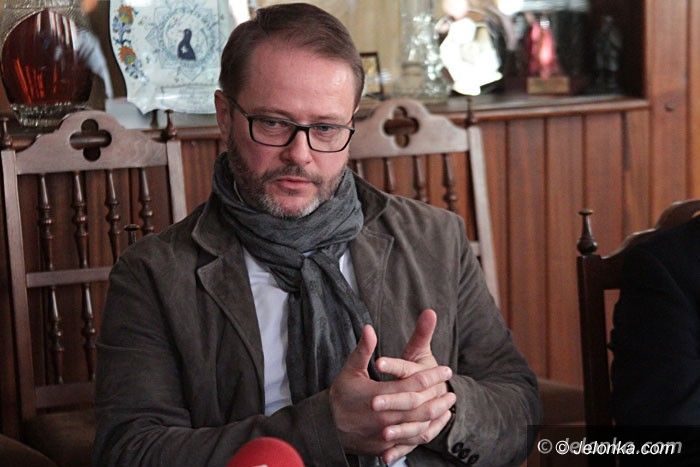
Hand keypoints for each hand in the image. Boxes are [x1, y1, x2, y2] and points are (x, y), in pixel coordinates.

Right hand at [329, 324, 453, 456]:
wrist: (326, 427)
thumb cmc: (340, 396)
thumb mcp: (350, 370)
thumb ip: (363, 350)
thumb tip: (369, 328)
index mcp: (379, 395)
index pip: (413, 384)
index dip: (432, 376)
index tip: (446, 369)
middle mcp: (385, 416)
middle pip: (421, 407)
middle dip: (439, 396)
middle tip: (452, 389)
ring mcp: (386, 433)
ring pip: (419, 426)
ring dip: (436, 416)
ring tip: (448, 407)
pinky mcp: (385, 446)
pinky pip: (410, 441)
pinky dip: (425, 432)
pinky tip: (433, 425)